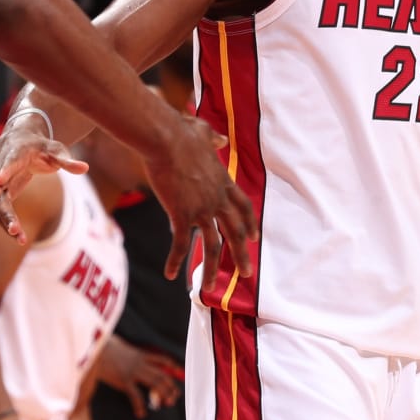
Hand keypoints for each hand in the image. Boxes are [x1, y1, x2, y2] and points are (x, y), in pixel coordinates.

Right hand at [0, 117, 89, 240]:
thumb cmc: (40, 146)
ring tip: (19, 237)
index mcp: (15, 154)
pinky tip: (20, 239)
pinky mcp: (0, 195)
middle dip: (4, 209)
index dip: (3, 172)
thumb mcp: (55, 150)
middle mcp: (1, 169)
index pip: (8, 163)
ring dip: (7, 221)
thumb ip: (67, 161)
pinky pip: (1, 212)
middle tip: (12, 227)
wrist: (19, 142)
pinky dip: (8, 225)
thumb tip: (85, 168)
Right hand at [97, 336, 182, 416]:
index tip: (181, 373)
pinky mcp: (124, 380)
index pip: (162, 360)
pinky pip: (136, 396)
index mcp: (140, 354)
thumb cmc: (104, 346)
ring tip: (168, 403)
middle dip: (171, 386)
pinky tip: (141, 414)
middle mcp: (140, 363)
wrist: (95, 348)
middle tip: (175, 396)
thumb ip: (128, 352)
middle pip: (161, 374)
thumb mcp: (120, 345)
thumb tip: (127, 353)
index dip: (173, 366)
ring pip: (155, 383)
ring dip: (163, 394)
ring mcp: (133, 372)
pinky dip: (140, 406)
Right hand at [144, 114, 257, 289]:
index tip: (255, 237)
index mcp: (223, 181)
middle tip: (247, 273)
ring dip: (212, 269)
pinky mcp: (182, 214)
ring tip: (209, 289)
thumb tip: (221, 140)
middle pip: (235, 231)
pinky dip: (175, 260)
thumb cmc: (180, 131)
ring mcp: (201, 208)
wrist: (165, 138)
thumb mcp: (202, 132)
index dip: (249, 223)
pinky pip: (180, 244)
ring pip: (212, 245)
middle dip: (241, 254)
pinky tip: (169, 274)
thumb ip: (213, 139)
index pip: (243, 207)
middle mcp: (217, 198)